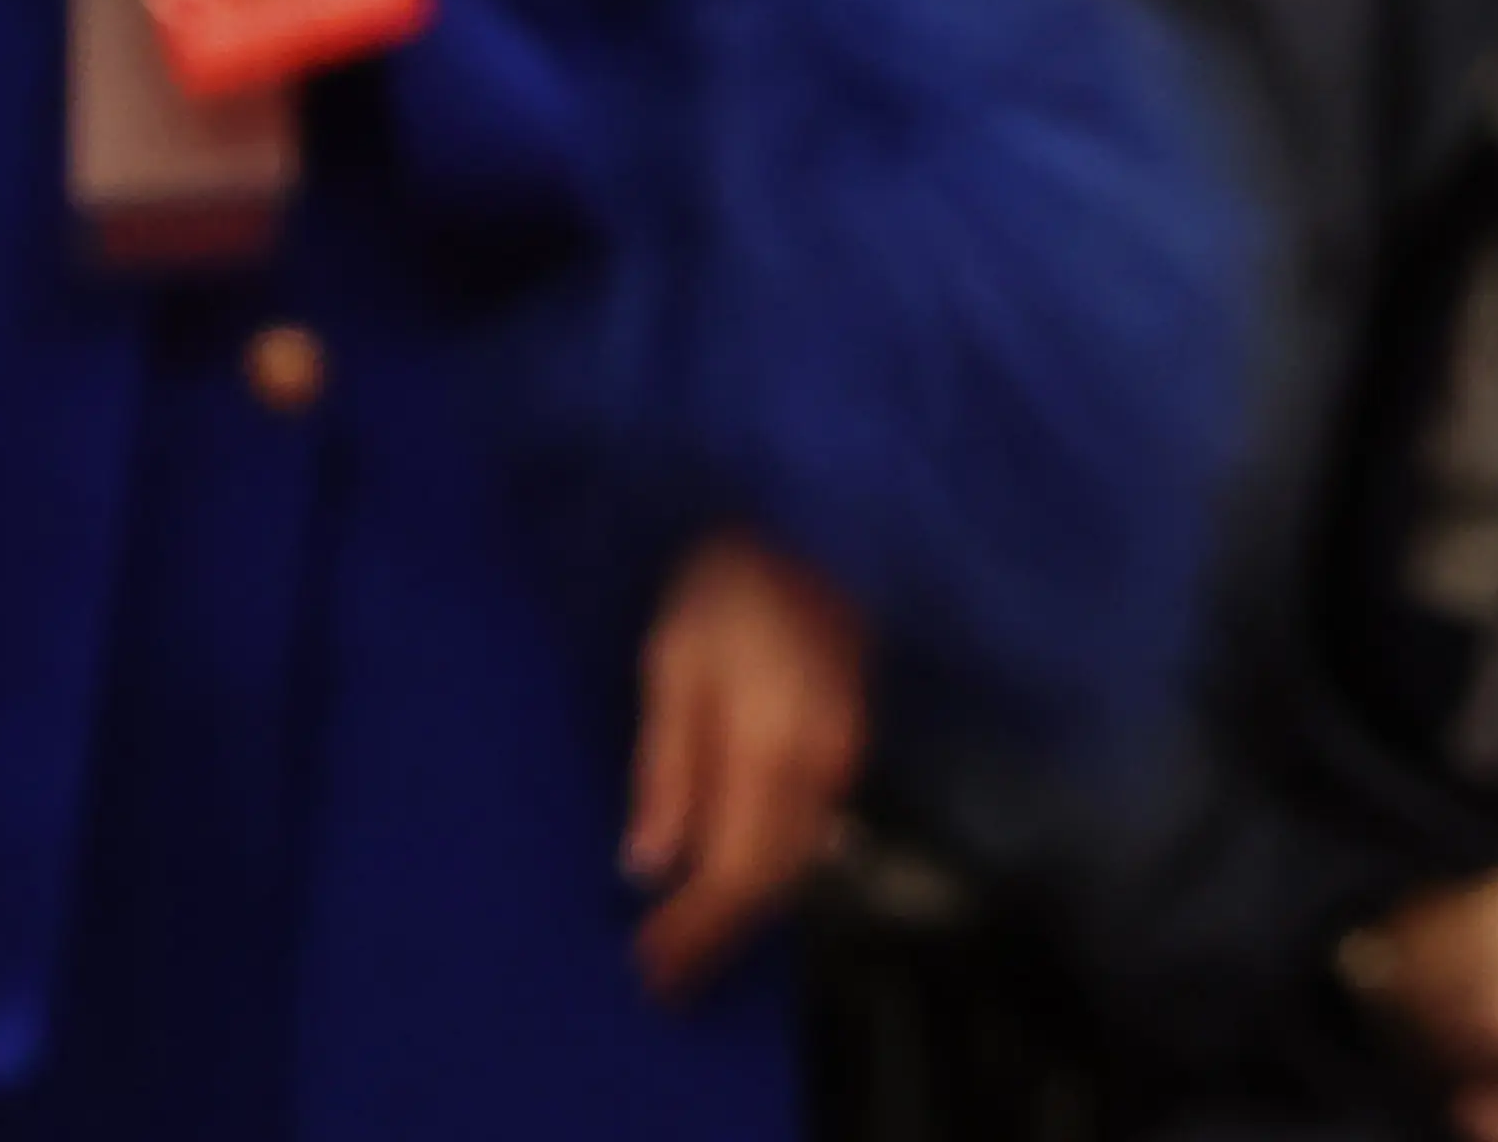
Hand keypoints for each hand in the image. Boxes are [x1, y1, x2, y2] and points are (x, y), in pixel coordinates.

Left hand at [623, 528, 869, 997]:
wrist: (811, 524)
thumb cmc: (724, 586)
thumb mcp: (670, 665)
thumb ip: (666, 769)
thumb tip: (647, 867)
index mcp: (772, 746)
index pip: (735, 871)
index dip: (693, 930)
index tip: (648, 970)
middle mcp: (823, 763)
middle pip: (774, 878)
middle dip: (717, 933)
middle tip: (659, 974)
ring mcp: (846, 754)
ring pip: (797, 859)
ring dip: (744, 906)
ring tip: (687, 938)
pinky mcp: (850, 743)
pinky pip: (811, 828)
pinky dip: (769, 867)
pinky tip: (729, 877)